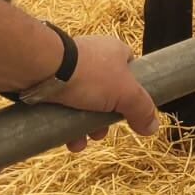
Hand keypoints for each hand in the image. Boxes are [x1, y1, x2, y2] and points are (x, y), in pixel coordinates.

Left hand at [52, 35, 157, 150]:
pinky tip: (62, 139)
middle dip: (103, 119)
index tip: (126, 110)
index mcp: (116, 51)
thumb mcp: (125, 94)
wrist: (41, 69)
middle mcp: (93, 56)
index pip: (130, 70)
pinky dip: (63, 122)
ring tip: (79, 143)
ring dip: (82, 125)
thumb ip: (141, 109)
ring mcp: (68, 68)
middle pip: (105, 92)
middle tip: (100, 134)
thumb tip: (153, 127)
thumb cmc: (89, 75)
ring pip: (81, 101)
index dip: (130, 92)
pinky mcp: (47, 79)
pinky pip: (60, 104)